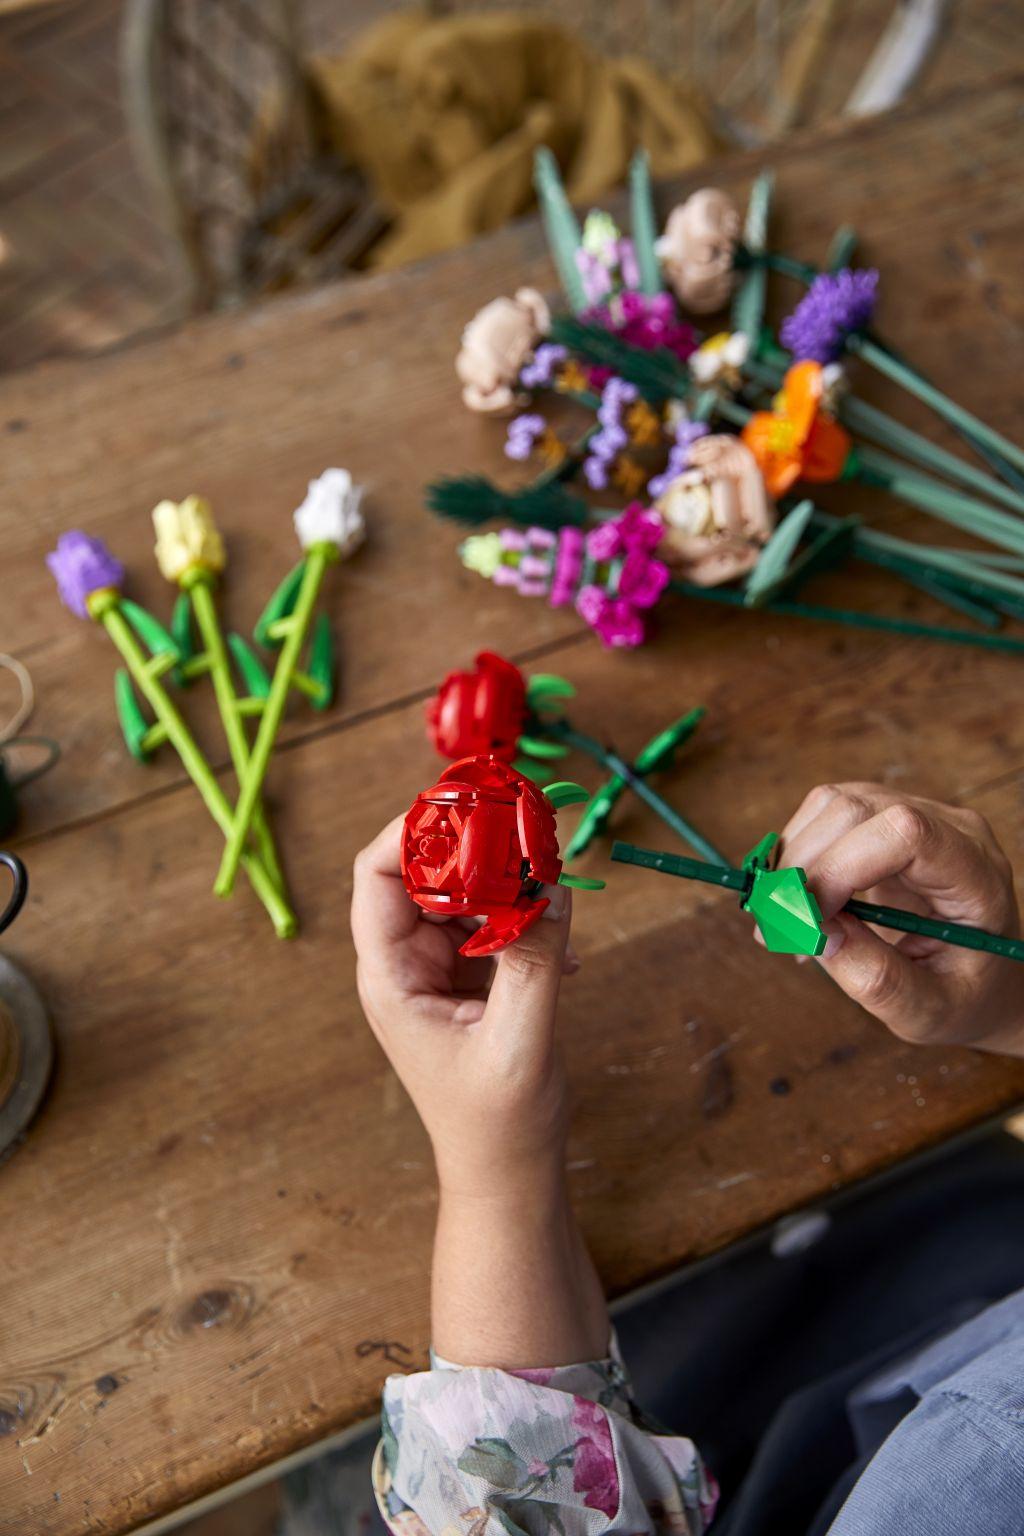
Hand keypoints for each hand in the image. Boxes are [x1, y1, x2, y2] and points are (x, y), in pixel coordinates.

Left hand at [351, 815, 578, 1198]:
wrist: (507, 1174)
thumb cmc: (498, 1124)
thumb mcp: (521, 1039)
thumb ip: (535, 960)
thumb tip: (552, 887)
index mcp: (391, 979)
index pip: (377, 877)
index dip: (413, 831)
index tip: (469, 805)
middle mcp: (404, 967)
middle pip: (420, 875)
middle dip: (470, 847)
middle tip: (525, 830)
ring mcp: (433, 973)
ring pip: (459, 896)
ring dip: (503, 883)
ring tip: (551, 885)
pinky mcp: (465, 982)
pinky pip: (487, 925)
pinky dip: (521, 919)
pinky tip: (562, 946)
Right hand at [779, 784, 1023, 1056]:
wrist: (981, 979)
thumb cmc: (965, 997)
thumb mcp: (928, 1010)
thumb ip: (877, 977)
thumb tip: (815, 929)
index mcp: (976, 874)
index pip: (906, 832)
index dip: (842, 866)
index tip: (810, 920)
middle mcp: (949, 830)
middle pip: (855, 810)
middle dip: (803, 868)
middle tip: (778, 931)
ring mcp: (916, 816)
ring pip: (830, 805)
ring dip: (792, 863)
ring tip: (789, 923)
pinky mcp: (883, 821)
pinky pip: (823, 817)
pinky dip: (796, 859)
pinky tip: (800, 904)